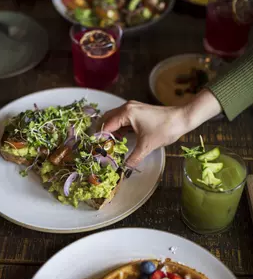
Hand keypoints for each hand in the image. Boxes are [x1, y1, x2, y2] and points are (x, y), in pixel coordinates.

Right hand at [103, 90, 221, 166]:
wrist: (182, 118)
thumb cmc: (164, 129)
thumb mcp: (147, 146)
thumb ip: (133, 158)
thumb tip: (124, 170)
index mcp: (126, 113)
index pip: (106, 125)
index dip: (100, 137)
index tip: (97, 148)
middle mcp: (126, 107)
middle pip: (107, 119)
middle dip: (103, 132)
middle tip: (102, 146)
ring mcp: (132, 108)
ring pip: (115, 119)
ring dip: (111, 130)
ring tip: (110, 144)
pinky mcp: (137, 111)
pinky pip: (123, 119)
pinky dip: (120, 128)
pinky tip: (121, 138)